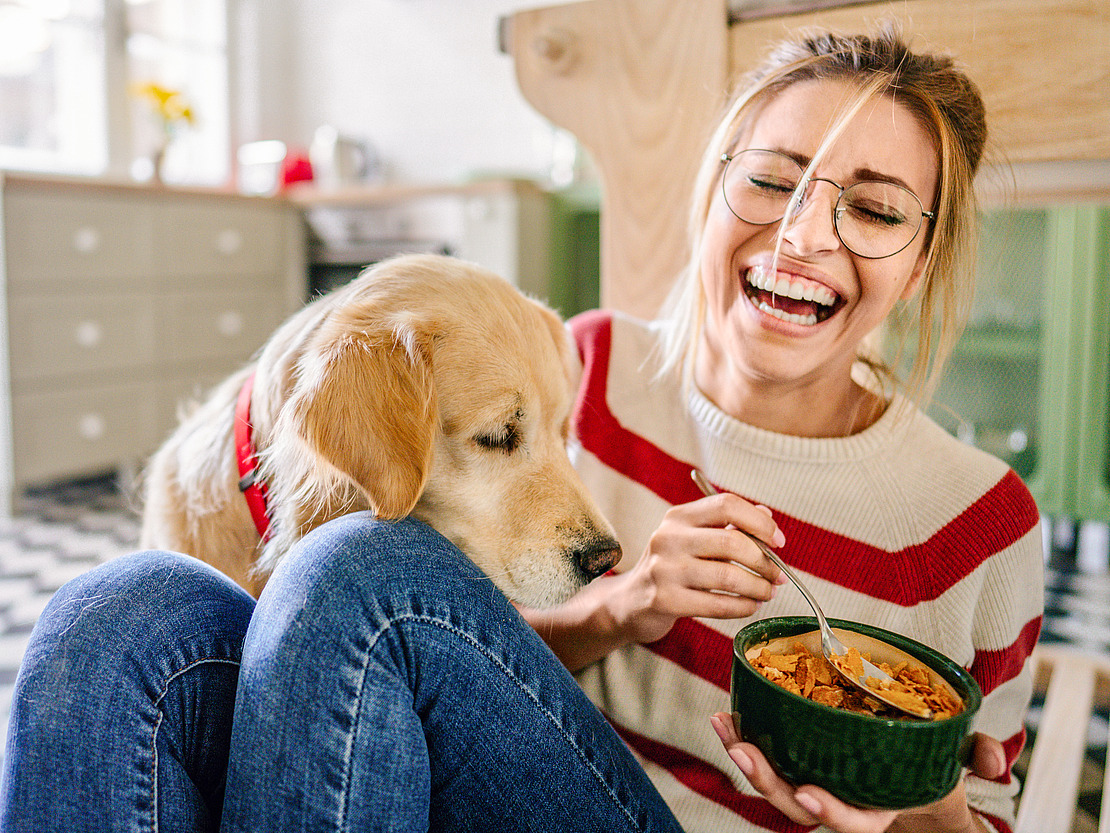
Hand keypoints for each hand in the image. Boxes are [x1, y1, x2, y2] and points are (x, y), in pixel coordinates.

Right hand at [611, 491, 785, 645]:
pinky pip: (717, 604)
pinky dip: (742, 607)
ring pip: (729, 576)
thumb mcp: (693, 540)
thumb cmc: (671, 568)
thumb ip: (729, 527)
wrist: (630, 602)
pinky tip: (750, 606)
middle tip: (778, 575)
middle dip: (765, 561)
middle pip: (732, 542)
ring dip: (758, 587)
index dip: (759, 522)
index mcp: (677, 517)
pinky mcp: (665, 600)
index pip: (726, 505)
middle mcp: (668, 538)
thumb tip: (767, 515)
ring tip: (767, 593)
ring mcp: (664, 570)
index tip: (778, 541)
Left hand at [710, 714, 1002, 832]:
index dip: (832, 813)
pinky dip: (749, 737)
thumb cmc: (932, 770)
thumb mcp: (960, 764)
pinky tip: (729, 715)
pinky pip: (770, 757)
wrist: (909, 775)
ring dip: (746, 755)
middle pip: (796, 804)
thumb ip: (980, 758)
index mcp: (875, 810)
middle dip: (767, 781)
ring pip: (775, 782)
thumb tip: (994, 758)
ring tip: (724, 726)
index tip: (812, 795)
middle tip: (744, 751)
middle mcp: (839, 801)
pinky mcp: (799, 759)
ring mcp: (816, 781)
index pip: (851, 822)